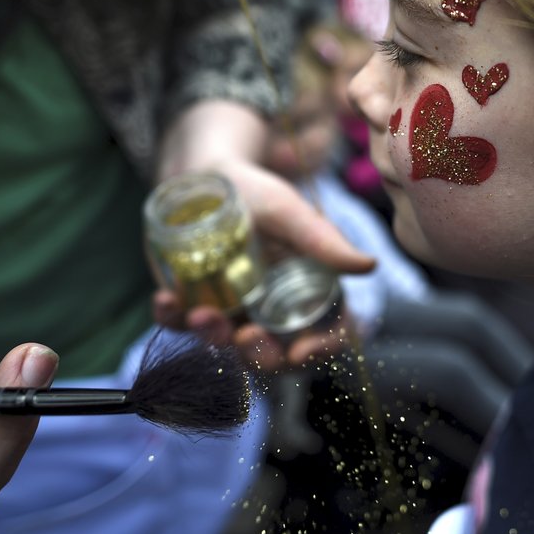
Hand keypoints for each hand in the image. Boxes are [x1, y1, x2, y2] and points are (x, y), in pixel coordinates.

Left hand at [150, 160, 373, 367]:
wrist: (202, 178)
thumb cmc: (255, 193)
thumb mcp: (288, 212)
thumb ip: (323, 241)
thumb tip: (368, 265)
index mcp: (305, 293)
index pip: (325, 335)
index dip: (320, 350)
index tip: (303, 350)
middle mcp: (269, 312)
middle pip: (274, 355)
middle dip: (260, 355)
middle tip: (246, 336)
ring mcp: (229, 312)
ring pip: (225, 346)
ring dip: (213, 338)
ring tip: (200, 315)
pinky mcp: (191, 305)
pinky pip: (179, 324)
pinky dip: (171, 318)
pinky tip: (165, 299)